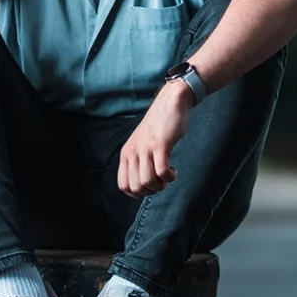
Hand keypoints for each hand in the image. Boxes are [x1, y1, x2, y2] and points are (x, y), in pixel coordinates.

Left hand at [117, 80, 193, 197]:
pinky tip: (173, 171)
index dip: (137, 193)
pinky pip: (162, 171)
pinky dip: (169, 177)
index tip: (150, 187)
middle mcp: (133, 151)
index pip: (123, 185)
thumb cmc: (159, 126)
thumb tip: (142, 184)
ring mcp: (146, 148)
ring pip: (148, 181)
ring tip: (168, 176)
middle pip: (136, 186)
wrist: (170, 102)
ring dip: (161, 185)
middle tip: (161, 181)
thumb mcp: (141, 144)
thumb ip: (138, 160)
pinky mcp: (160, 144)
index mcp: (126, 153)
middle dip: (151, 190)